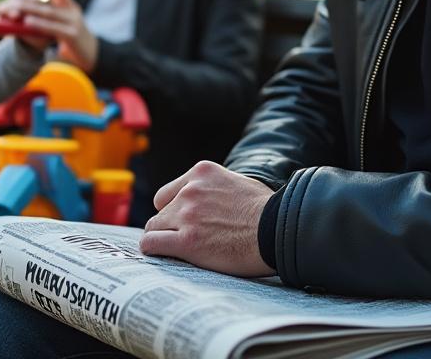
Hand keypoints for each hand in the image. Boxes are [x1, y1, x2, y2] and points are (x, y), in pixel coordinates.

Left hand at [0, 0, 98, 70]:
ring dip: (30, 10)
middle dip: (26, 2)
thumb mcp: (65, 25)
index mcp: (71, 6)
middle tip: (9, 2)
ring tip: (15, 10)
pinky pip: (53, 28)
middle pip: (47, 3)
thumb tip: (24, 14)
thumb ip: (50, 18)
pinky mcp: (72, 35)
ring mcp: (74, 22)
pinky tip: (28, 23)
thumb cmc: (73, 40)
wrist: (92, 55)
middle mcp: (73, 11)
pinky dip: (40, 24)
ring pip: (49, 13)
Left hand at [140, 161, 274, 277]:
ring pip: (153, 228)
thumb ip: (215, 188)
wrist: (279, 230)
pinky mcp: (187, 241)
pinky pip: (151, 244)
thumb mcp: (239, 183)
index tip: (185, 223)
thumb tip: (210, 200)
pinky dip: (154, 251)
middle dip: (171, 227)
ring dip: (164, 240)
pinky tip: (164, 257)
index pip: (167, 193)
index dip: (174, 210)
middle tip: (187, 241)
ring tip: (179, 252)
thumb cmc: (267, 211)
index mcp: (202, 173)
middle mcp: (190, 191)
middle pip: (161, 212)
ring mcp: (187, 215)